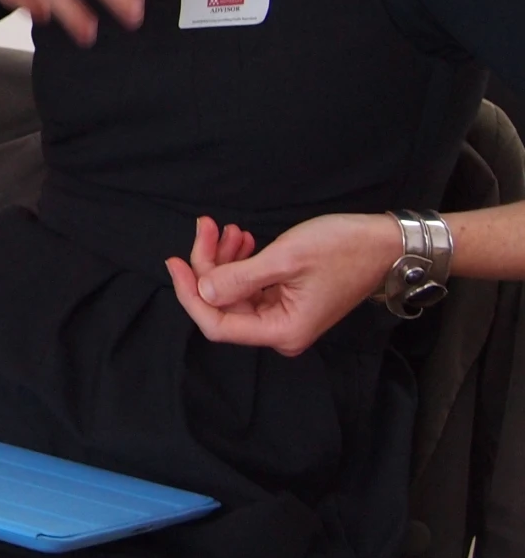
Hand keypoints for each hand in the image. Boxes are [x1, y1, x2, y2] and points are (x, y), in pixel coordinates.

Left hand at [165, 212, 397, 355]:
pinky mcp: (286, 299)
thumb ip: (240, 278)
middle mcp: (281, 330)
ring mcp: (283, 315)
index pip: (217, 325)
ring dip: (224, 258)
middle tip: (209, 226)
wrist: (383, 243)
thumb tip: (203, 292)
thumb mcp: (285, 259)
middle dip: (208, 264)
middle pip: (223, 304)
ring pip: (233, 291)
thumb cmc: (341, 250)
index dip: (190, 295)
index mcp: (282, 331)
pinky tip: (242, 238)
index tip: (174, 262)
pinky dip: (240, 260)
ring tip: (227, 228)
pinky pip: (250, 284)